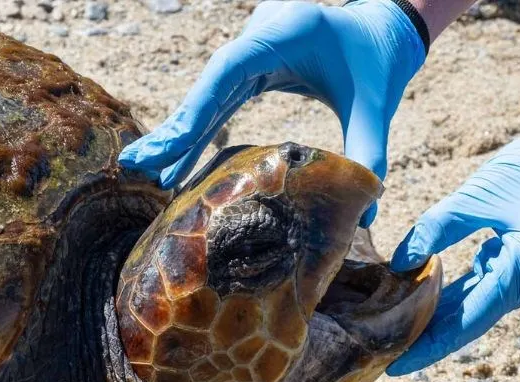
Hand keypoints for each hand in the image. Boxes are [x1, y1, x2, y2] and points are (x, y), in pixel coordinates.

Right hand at [117, 0, 427, 225]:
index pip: (230, 69)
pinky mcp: (254, 63)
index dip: (198, 108)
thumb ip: (370, 151)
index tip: (172, 144)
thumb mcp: (376, 106)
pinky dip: (204, 126)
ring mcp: (253, 47)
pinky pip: (223, 96)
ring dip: (184, 132)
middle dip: (176, 126)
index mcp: (286, 31)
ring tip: (152, 172)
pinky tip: (182, 159)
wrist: (382, 33)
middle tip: (136, 165)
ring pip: (210, 92)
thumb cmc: (379, 65)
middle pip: (209, 83)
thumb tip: (366, 211)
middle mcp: (260, 34)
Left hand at [386, 104, 519, 374]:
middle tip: (383, 353)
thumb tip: (398, 263)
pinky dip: (458, 295)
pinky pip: (490, 289)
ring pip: (480, 306)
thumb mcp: (481, 192)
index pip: (472, 317)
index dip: (433, 345)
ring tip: (395, 334)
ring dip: (442, 317)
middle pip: (474, 318)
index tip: (398, 366)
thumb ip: (438, 227)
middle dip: (430, 336)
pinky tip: (424, 304)